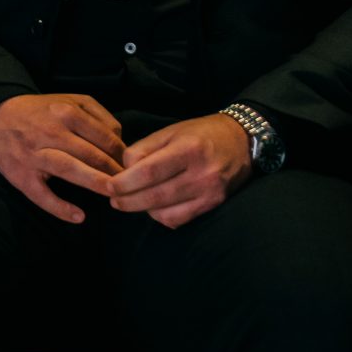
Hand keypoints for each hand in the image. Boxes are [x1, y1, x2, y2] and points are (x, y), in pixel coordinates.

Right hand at [0, 93, 127, 224]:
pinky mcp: (20, 175)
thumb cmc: (40, 113)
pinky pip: (41, 195)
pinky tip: (78, 217)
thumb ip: (99, 115)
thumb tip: (120, 140)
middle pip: (92, 154)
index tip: (134, 169)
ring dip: (94, 183)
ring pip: (69, 169)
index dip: (123, 156)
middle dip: (115, 172)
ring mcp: (34, 154)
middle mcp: (50, 132)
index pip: (105, 138)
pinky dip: (60, 208)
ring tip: (114, 195)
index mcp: (66, 113)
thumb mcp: (70, 101)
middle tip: (131, 185)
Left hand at [107, 114, 254, 228]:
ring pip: (166, 212)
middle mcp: (202, 173)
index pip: (149, 171)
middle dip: (128, 201)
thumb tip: (122, 169)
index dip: (125, 182)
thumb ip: (144, 149)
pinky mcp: (213, 204)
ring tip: (132, 202)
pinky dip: (161, 217)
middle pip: (155, 195)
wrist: (241, 141)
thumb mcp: (171, 131)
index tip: (110, 186)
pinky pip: (179, 220)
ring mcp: (210, 192)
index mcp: (188, 148)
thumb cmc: (200, 134)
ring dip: (142, 210)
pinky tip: (154, 208)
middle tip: (114, 200)